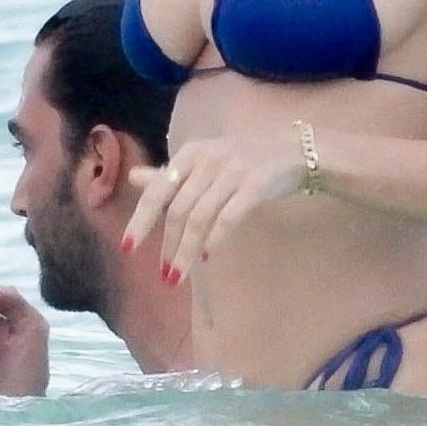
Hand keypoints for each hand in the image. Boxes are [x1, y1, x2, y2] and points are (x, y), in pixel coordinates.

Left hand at [121, 131, 306, 282]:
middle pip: (178, 209)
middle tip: (164, 275)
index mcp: (191, 152)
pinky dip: (215, 238)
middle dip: (168, 246)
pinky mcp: (256, 183)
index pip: (157, 190)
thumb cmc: (248, 157)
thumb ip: (171, 173)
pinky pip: (229, 216)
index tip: (128, 248)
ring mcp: (233, 170)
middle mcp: (208, 159)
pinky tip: (206, 256)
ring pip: (200, 217)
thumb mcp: (206, 159)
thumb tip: (133, 178)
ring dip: (186, 250)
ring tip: (178, 275)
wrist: (298, 149)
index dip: (140, 220)